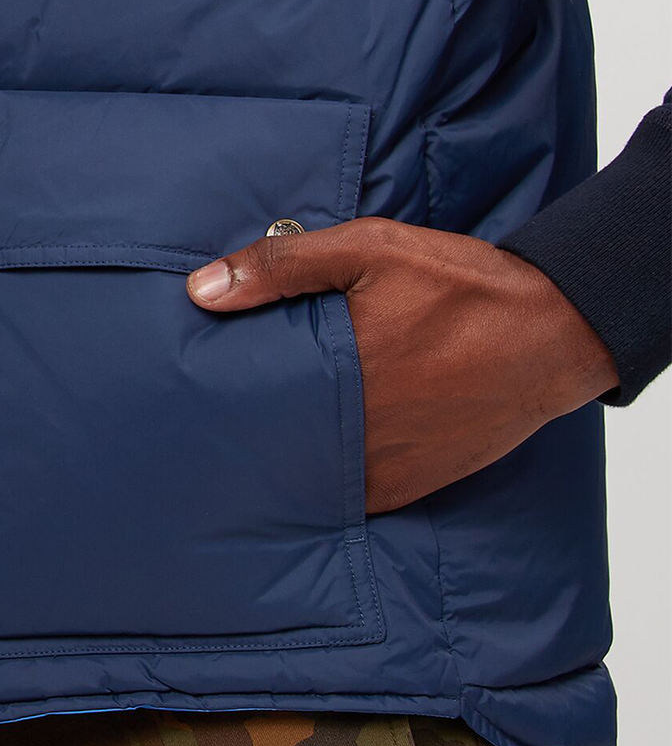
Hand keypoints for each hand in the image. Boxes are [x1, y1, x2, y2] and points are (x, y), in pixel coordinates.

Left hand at [187, 217, 618, 512]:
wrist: (552, 335)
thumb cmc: (462, 288)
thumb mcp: (372, 250)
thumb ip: (283, 265)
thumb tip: (200, 290)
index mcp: (334, 375)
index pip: (247, 404)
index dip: (217, 403)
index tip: (192, 400)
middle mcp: (351, 432)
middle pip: (270, 444)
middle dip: (242, 435)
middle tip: (212, 426)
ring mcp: (379, 467)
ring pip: (303, 475)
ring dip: (280, 460)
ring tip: (252, 446)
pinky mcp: (408, 487)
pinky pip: (346, 495)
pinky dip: (323, 481)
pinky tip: (307, 463)